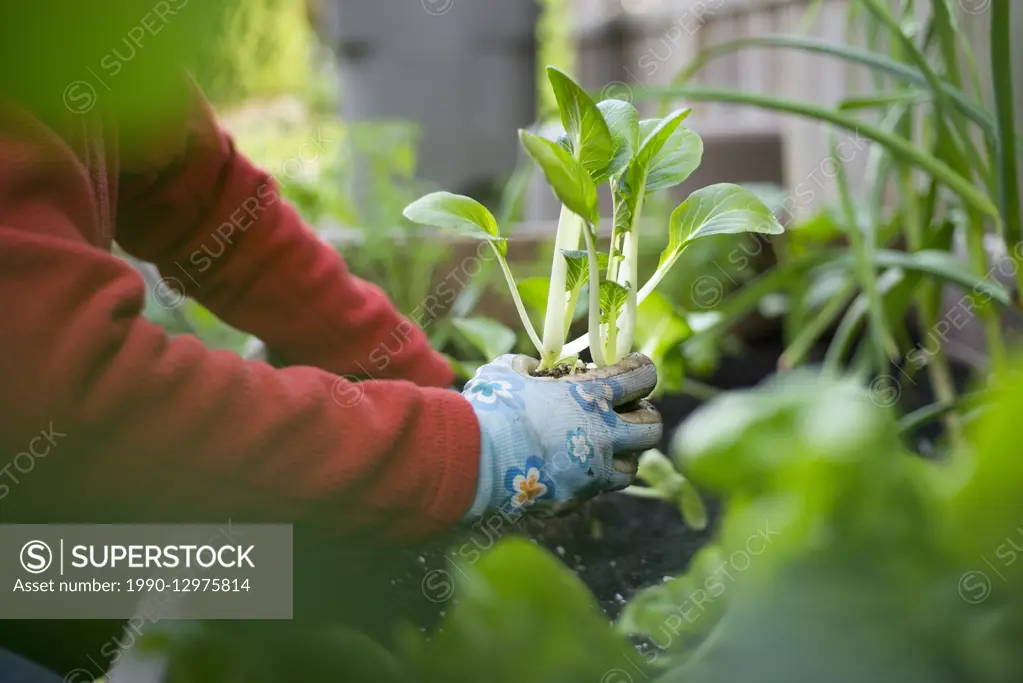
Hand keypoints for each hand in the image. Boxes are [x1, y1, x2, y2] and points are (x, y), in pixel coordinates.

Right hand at [461, 353, 661, 519]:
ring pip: (631, 468)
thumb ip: (525, 367)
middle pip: (652, 428)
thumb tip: (530, 368)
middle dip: (645, 418)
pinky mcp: (576, 498)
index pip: (642, 378)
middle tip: (629, 413)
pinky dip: (588, 479)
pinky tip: (569, 470)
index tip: (637, 367)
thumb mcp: (506, 372)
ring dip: (622, 455)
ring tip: (604, 448)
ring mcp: (593, 471)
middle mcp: (603, 434)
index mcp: (592, 397)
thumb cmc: (491, 407)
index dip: (642, 369)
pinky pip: (594, 490)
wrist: (475, 459)